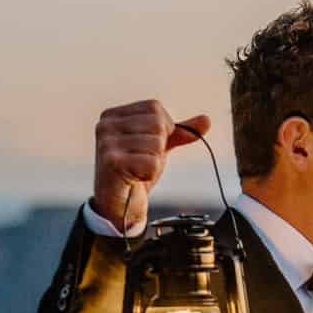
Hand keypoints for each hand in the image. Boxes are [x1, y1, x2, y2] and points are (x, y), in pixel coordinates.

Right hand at [93, 100, 209, 231]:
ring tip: (138, 170)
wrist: (119, 205)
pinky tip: (136, 178)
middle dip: (159, 147)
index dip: (164, 129)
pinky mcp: (112, 161)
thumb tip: (206, 120)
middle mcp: (106, 125)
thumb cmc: (135, 172)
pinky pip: (152, 162)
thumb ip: (179, 132)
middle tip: (142, 160)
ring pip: (157, 144)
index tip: (149, 146)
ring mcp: (107, 143)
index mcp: (113, 115)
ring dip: (155, 162)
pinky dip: (151, 174)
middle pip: (157, 124)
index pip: (154, 107)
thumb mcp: (158, 147)